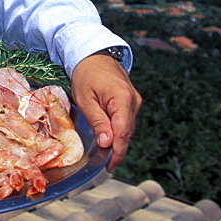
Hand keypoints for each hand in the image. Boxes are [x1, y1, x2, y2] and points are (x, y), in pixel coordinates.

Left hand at [70, 52, 141, 171]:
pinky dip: (119, 131)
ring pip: (127, 128)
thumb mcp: (85, 99)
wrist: (92, 54)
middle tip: (105, 164)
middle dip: (117, 149)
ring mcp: (134, 101)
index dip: (118, 152)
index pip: (123, 133)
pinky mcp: (131, 101)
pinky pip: (126, 120)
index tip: (110, 166)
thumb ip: (98, 121)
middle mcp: (133, 101)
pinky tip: (110, 138)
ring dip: (118, 141)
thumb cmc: (85, 73)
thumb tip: (107, 144)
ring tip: (106, 155)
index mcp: (122, 99)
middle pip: (127, 133)